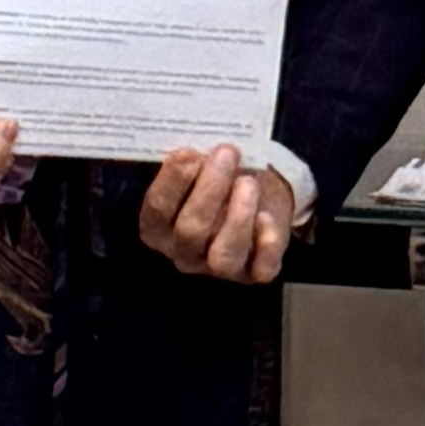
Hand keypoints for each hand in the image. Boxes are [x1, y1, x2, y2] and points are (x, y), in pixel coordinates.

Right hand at [139, 145, 287, 282]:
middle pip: (190, 231)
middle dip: (209, 190)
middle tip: (227, 154)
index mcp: (159, 227)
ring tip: (248, 182)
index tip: (189, 152)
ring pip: (224, 255)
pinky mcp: (254, 273)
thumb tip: (191, 154)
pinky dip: (266, 243)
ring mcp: (218, 268)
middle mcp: (184, 253)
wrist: (260, 196)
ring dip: (238, 216)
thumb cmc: (219, 180)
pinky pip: (261, 269)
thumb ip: (190, 164)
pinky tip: (266, 217)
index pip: (157, 209)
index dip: (172, 181)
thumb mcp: (199, 167)